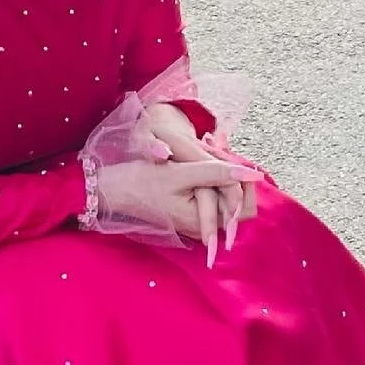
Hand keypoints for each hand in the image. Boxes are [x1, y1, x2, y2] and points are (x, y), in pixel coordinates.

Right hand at [96, 157, 262, 260]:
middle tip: (215, 143)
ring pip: (224, 192)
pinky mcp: (189, 209)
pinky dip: (209, 171)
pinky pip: (210, 191)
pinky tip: (199, 150)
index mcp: (204, 220)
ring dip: (220, 166)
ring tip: (206, 140)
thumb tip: (252, 173)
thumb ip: (217, 173)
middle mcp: (203, 224)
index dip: (246, 184)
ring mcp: (197, 218)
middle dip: (232, 170)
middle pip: (237, 199)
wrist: (112, 189)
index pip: (246, 208)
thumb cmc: (141, 182)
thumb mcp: (181, 173)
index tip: (230, 158)